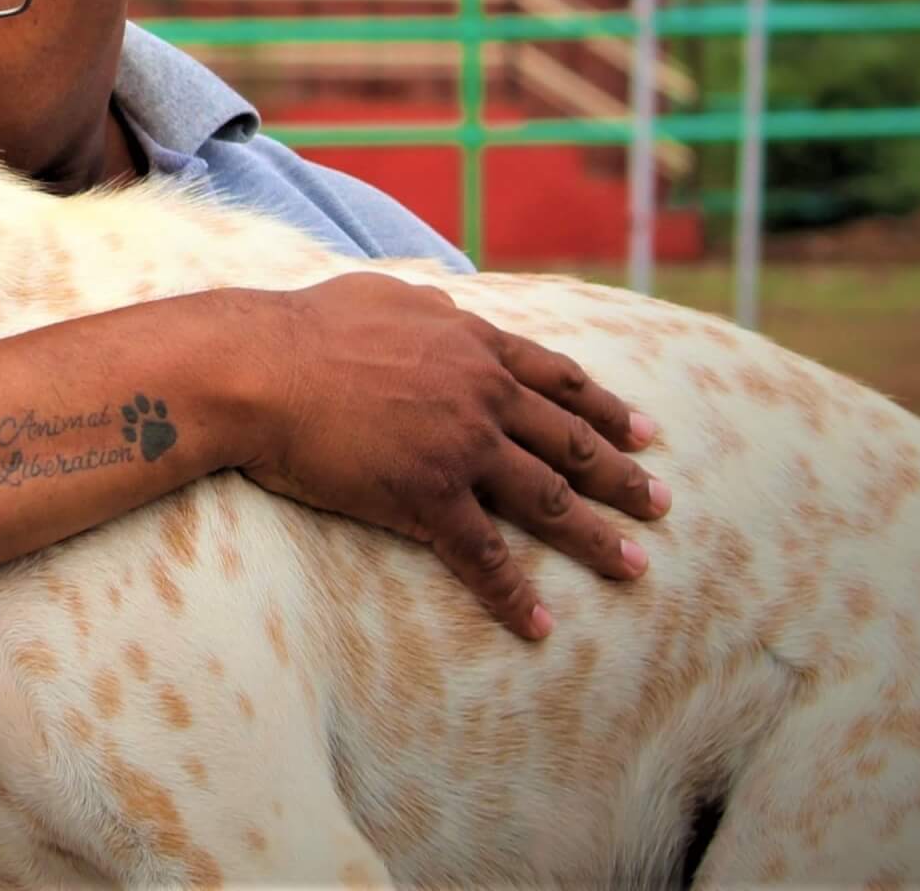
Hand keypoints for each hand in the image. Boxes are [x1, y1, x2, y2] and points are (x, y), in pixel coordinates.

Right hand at [221, 273, 668, 639]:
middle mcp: (481, 392)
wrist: (258, 367)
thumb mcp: (382, 295)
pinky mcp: (426, 495)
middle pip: (570, 441)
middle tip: (661, 504)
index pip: (557, 378)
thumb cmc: (303, 327)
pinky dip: (515, 595)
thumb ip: (425, 304)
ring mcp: (460, 445)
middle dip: (622, 477)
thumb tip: (442, 302)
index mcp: (472, 344)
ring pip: (546, 500)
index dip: (605, 407)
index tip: (644, 432)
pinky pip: (484, 555)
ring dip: (595, 538)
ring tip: (632, 567)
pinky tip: (540, 624)